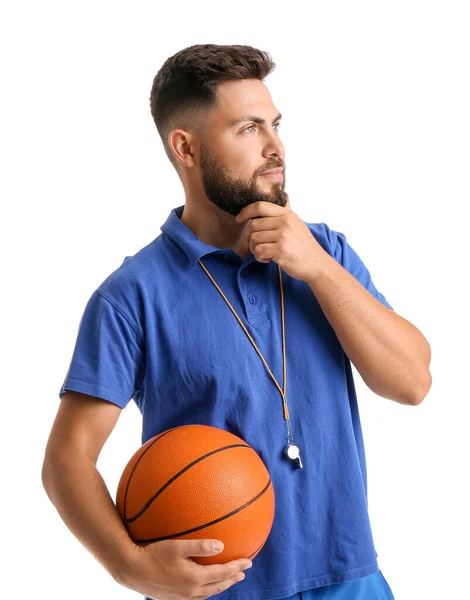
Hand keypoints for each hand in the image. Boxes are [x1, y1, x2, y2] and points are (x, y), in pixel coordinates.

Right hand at [118, 538, 252, 599]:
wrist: (132, 570)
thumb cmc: (153, 554)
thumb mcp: (177, 546)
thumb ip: (200, 546)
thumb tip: (221, 546)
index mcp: (194, 579)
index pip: (222, 574)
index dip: (237, 568)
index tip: (248, 562)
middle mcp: (190, 591)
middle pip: (218, 587)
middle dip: (232, 579)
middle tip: (243, 572)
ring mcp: (182, 597)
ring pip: (208, 594)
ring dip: (221, 586)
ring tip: (228, 579)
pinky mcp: (174, 598)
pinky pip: (197, 596)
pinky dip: (207, 590)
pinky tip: (204, 584)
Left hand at [235, 201, 326, 281]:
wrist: (317, 264)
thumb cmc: (303, 247)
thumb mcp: (295, 225)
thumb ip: (279, 218)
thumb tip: (257, 212)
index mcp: (287, 214)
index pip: (260, 206)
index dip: (246, 211)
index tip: (239, 219)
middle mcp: (285, 222)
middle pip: (253, 225)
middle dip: (249, 238)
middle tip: (256, 247)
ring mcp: (283, 235)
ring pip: (254, 239)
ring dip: (255, 250)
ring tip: (266, 254)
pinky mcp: (281, 249)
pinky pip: (258, 251)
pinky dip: (260, 258)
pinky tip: (269, 260)